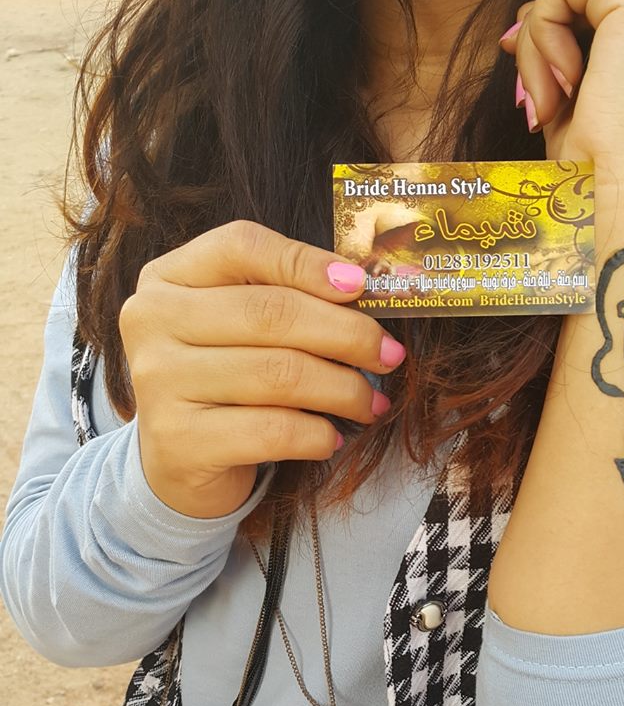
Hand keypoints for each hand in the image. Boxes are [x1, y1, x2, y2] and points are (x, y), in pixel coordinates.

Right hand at [118, 220, 405, 518]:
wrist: (178, 459)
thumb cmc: (225, 374)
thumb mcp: (242, 321)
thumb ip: (290, 293)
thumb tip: (374, 284)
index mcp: (169, 275)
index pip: (242, 246)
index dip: (308, 262)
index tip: (361, 286)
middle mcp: (151, 319)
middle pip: (271, 312)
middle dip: (347, 333)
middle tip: (391, 354)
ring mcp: (157, 381)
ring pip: (279, 373)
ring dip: (344, 389)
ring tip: (371, 402)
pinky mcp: (177, 441)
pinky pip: (272, 430)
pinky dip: (316, 434)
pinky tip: (332, 436)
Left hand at [499, 0, 623, 189]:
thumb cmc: (610, 160)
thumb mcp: (585, 90)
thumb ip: (560, 46)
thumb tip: (518, 22)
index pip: (598, 4)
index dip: (555, 38)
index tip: (543, 88)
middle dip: (543, 42)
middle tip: (547, 101)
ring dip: (540, 47)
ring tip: (557, 101)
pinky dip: (542, 35)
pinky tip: (567, 83)